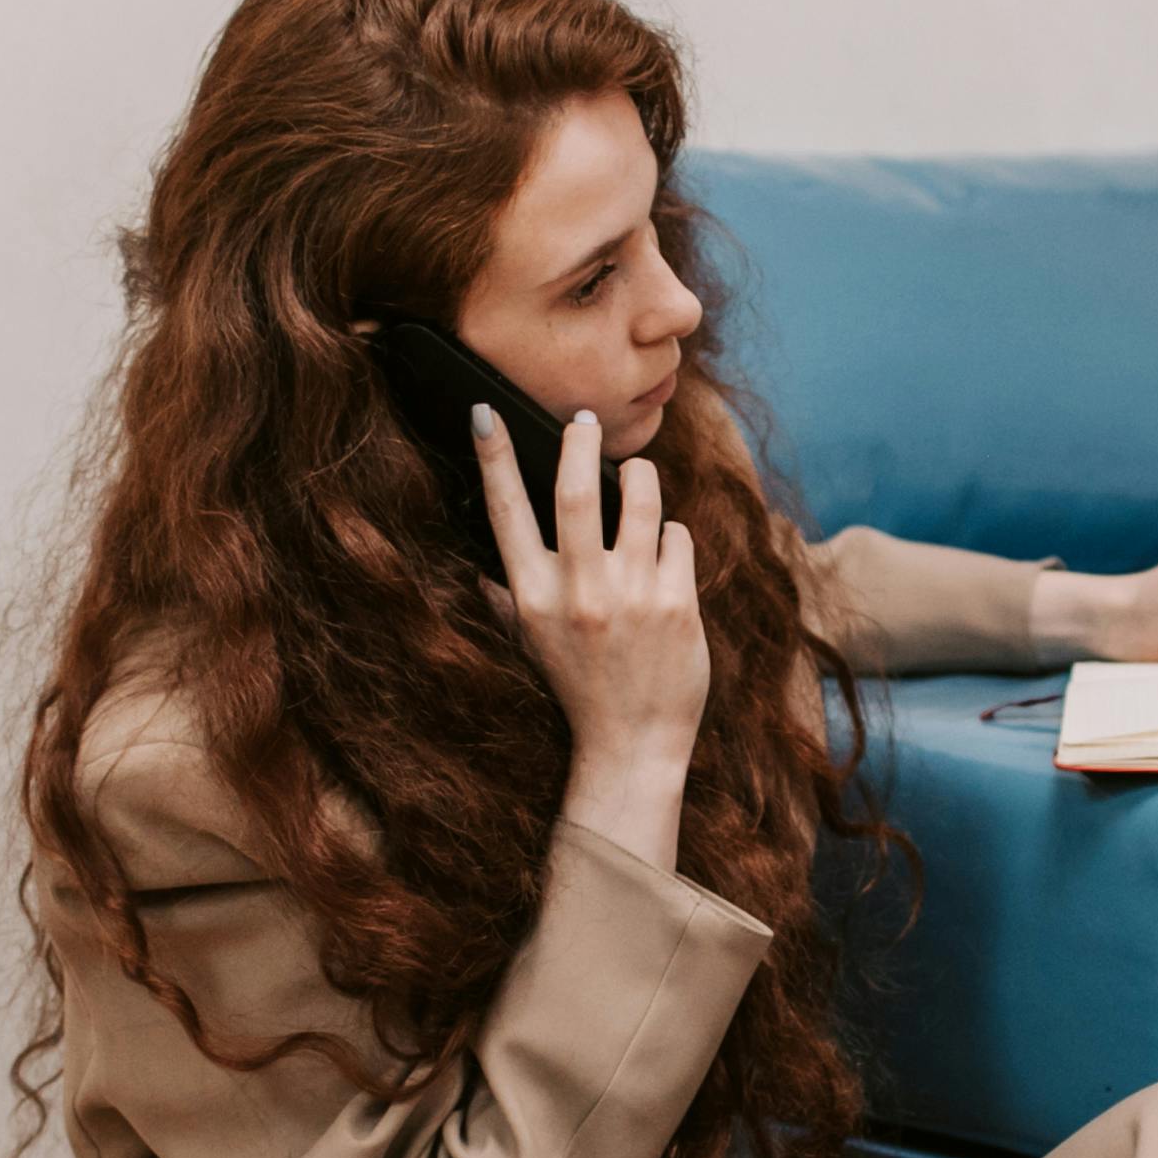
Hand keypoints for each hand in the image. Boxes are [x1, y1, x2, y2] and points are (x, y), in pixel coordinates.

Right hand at [475, 404, 707, 868]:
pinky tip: (664, 550)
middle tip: (584, 419)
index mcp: (532, 598)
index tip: (484, 412)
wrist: (632, 745)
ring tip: (638, 474)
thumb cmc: (581, 688)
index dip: (492, 457)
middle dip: (578, 443)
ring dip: (640, 477)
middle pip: (574, 491)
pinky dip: (671, 533)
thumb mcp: (531, 645)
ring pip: (640, 500)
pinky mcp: (677, 604)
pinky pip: (676, 536)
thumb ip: (506, 600)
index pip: (504, 512)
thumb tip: (480, 564)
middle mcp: (578, 593)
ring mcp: (630, 597)